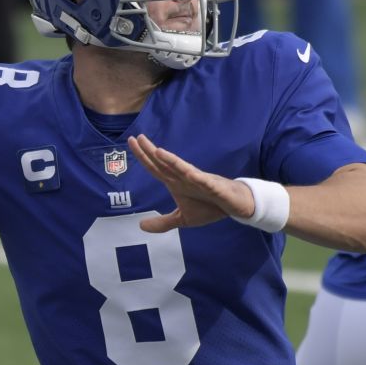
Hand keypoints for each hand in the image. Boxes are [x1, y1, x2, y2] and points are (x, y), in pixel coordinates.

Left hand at [127, 134, 255, 232]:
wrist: (234, 205)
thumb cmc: (209, 207)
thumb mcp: (183, 219)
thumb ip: (162, 223)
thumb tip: (140, 226)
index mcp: (176, 182)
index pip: (156, 168)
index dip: (143, 156)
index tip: (131, 141)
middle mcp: (185, 177)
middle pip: (165, 164)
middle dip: (151, 151)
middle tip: (137, 138)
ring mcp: (200, 180)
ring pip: (183, 169)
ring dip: (171, 161)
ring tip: (158, 152)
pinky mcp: (214, 187)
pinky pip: (205, 182)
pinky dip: (198, 178)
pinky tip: (190, 173)